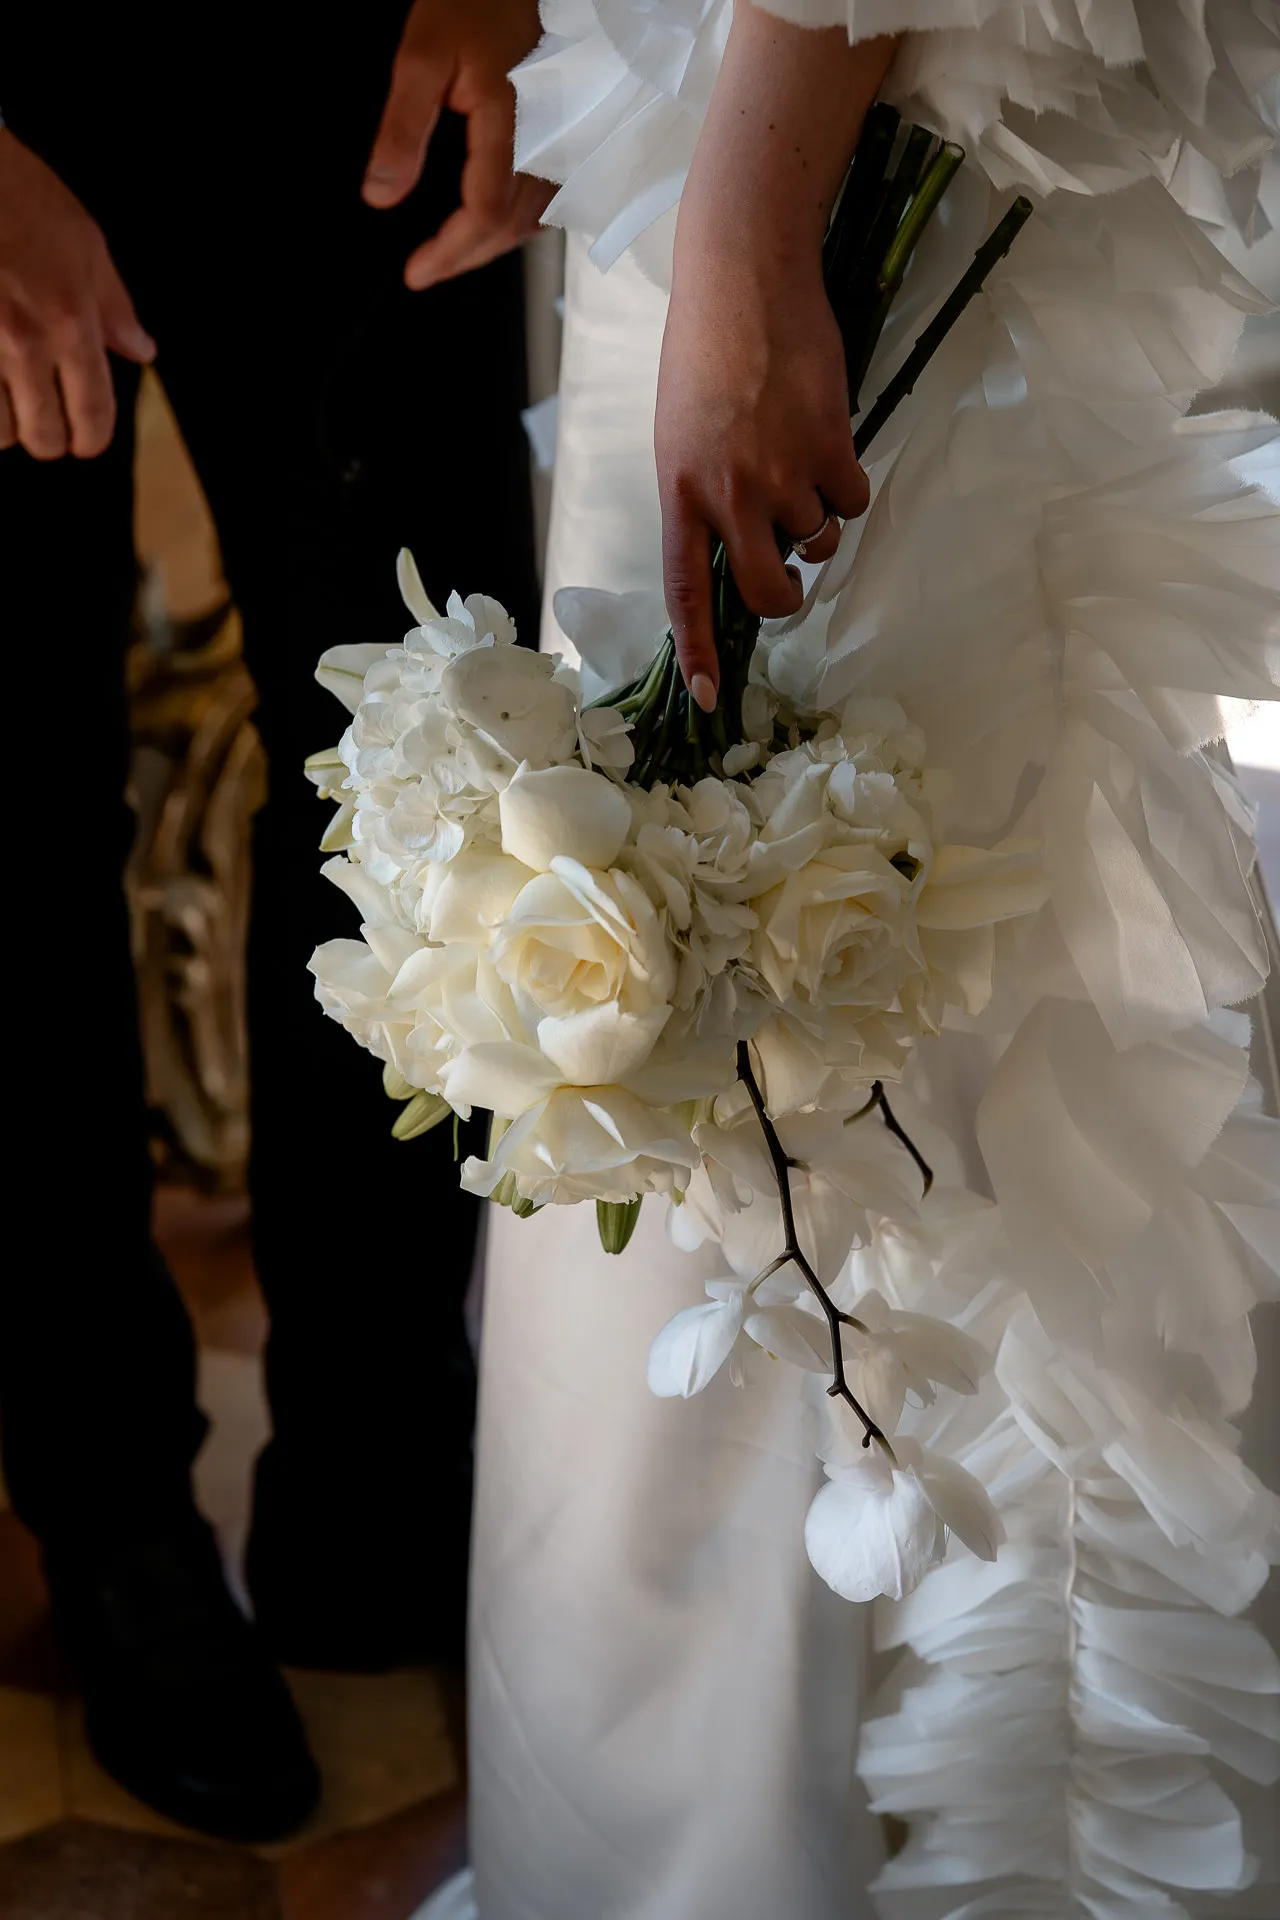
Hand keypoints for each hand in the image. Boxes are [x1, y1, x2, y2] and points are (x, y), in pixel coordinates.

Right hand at [0, 130, 154, 459]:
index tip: (86, 441)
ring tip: (5, 399)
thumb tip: (141, 350)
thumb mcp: (83, 241)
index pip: (92, 415)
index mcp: (69, 322)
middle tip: (43, 419)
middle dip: (47, 436)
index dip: (91, 439)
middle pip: (43, 437)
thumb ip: (113, 305)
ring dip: (3, 423)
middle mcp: (22, 343)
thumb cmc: (15, 191)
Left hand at [364, 0, 553, 288]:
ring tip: (455, 254)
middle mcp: (547, 142)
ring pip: (534, 219)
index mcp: (510, 125)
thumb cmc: (475, 4)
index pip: (484, 212)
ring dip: (494, 245)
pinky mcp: (570, 137)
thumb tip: (380, 195)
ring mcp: (565, 142)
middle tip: (427, 271)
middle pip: (511, 226)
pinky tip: (495, 225)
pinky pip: (551, 199)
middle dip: (467, 257)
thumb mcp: (423, 56)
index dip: (451, 250)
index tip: (416, 272)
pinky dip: (520, 223)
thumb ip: (402, 129)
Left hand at [656, 257, 866, 706]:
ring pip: (816, 541)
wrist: (745, 277)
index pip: (685, 590)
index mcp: (680, 491)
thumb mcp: (682, 432)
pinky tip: (827, 438)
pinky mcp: (829, 448)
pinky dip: (847, 482)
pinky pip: (851, 502)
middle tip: (791, 574)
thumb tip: (743, 547)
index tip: (707, 698)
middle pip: (764, 590)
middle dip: (784, 594)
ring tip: (799, 456)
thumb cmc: (706, 348)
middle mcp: (727, 494)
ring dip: (817, 516)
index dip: (698, 649)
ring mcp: (780, 474)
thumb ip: (705, 495)